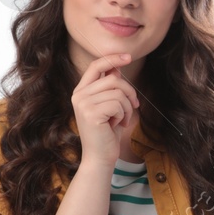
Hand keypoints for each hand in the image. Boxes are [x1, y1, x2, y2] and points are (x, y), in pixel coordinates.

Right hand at [70, 51, 138, 166]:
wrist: (100, 158)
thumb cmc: (106, 133)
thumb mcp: (110, 106)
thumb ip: (110, 88)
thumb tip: (116, 68)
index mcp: (81, 92)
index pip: (96, 66)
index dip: (112, 59)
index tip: (128, 56)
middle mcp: (79, 96)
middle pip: (113, 79)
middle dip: (129, 92)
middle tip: (134, 107)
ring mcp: (83, 104)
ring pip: (118, 92)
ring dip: (127, 107)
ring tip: (123, 120)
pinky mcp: (91, 114)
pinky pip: (118, 104)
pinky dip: (124, 115)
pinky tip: (118, 125)